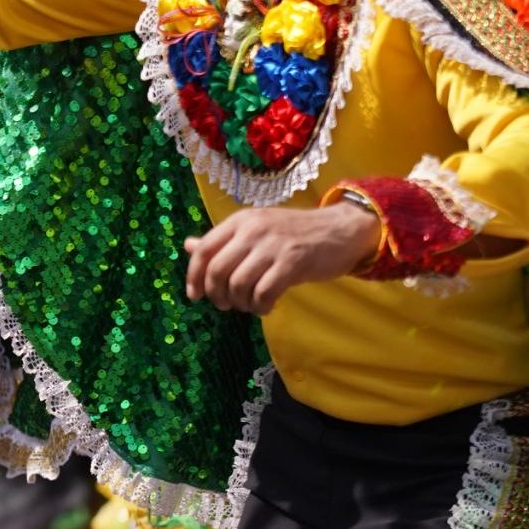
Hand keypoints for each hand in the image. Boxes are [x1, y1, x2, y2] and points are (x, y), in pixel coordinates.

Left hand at [183, 204, 377, 314]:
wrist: (341, 230)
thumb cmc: (294, 233)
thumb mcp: (255, 229)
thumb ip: (223, 240)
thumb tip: (187, 246)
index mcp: (239, 221)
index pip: (203, 250)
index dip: (193, 276)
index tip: (195, 295)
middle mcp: (252, 230)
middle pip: (217, 270)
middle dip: (216, 295)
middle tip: (226, 305)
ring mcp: (273, 246)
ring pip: (238, 284)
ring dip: (239, 303)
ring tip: (248, 306)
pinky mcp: (293, 263)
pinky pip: (264, 293)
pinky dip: (260, 306)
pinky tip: (266, 307)